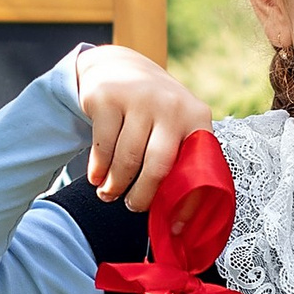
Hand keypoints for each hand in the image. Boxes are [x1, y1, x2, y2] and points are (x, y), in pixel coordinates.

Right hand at [73, 45, 212, 211]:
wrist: (119, 66)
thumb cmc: (153, 112)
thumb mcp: (176, 127)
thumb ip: (183, 162)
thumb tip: (181, 220)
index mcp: (196, 117)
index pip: (195, 168)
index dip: (186, 202)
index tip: (174, 227)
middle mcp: (171, 105)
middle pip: (157, 166)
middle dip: (142, 196)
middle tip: (132, 208)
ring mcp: (138, 98)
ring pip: (126, 159)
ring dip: (115, 185)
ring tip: (109, 194)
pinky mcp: (108, 98)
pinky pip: (102, 146)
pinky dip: (98, 169)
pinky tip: (97, 177)